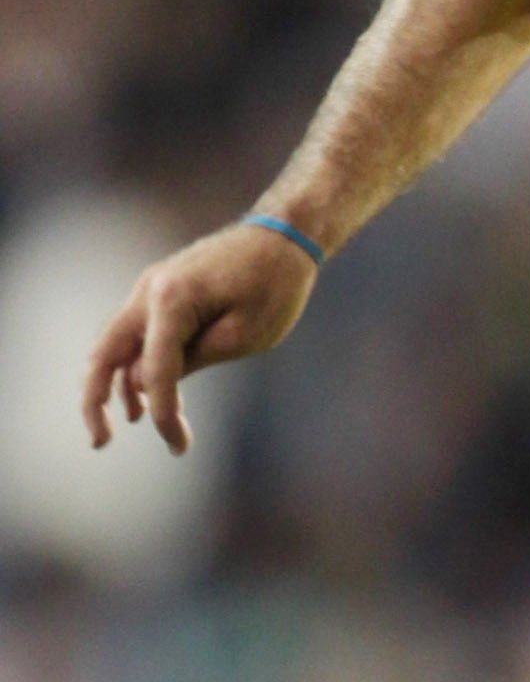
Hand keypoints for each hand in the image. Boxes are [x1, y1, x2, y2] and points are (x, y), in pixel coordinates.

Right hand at [82, 222, 320, 457]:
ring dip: (111, 386)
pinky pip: (134, 335)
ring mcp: (150, 289)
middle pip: (104, 352)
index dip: (163, 415)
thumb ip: (191, 360)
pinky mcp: (160, 293)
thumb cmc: (273, 285)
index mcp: (171, 299)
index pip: (156, 371)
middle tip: (101, 443)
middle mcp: (149, 291)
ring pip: (113, 344)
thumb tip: (141, 383)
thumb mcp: (242, 334)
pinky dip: (132, 366)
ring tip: (120, 426)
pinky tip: (137, 401)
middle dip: (95, 400)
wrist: (283, 235)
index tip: (179, 447)